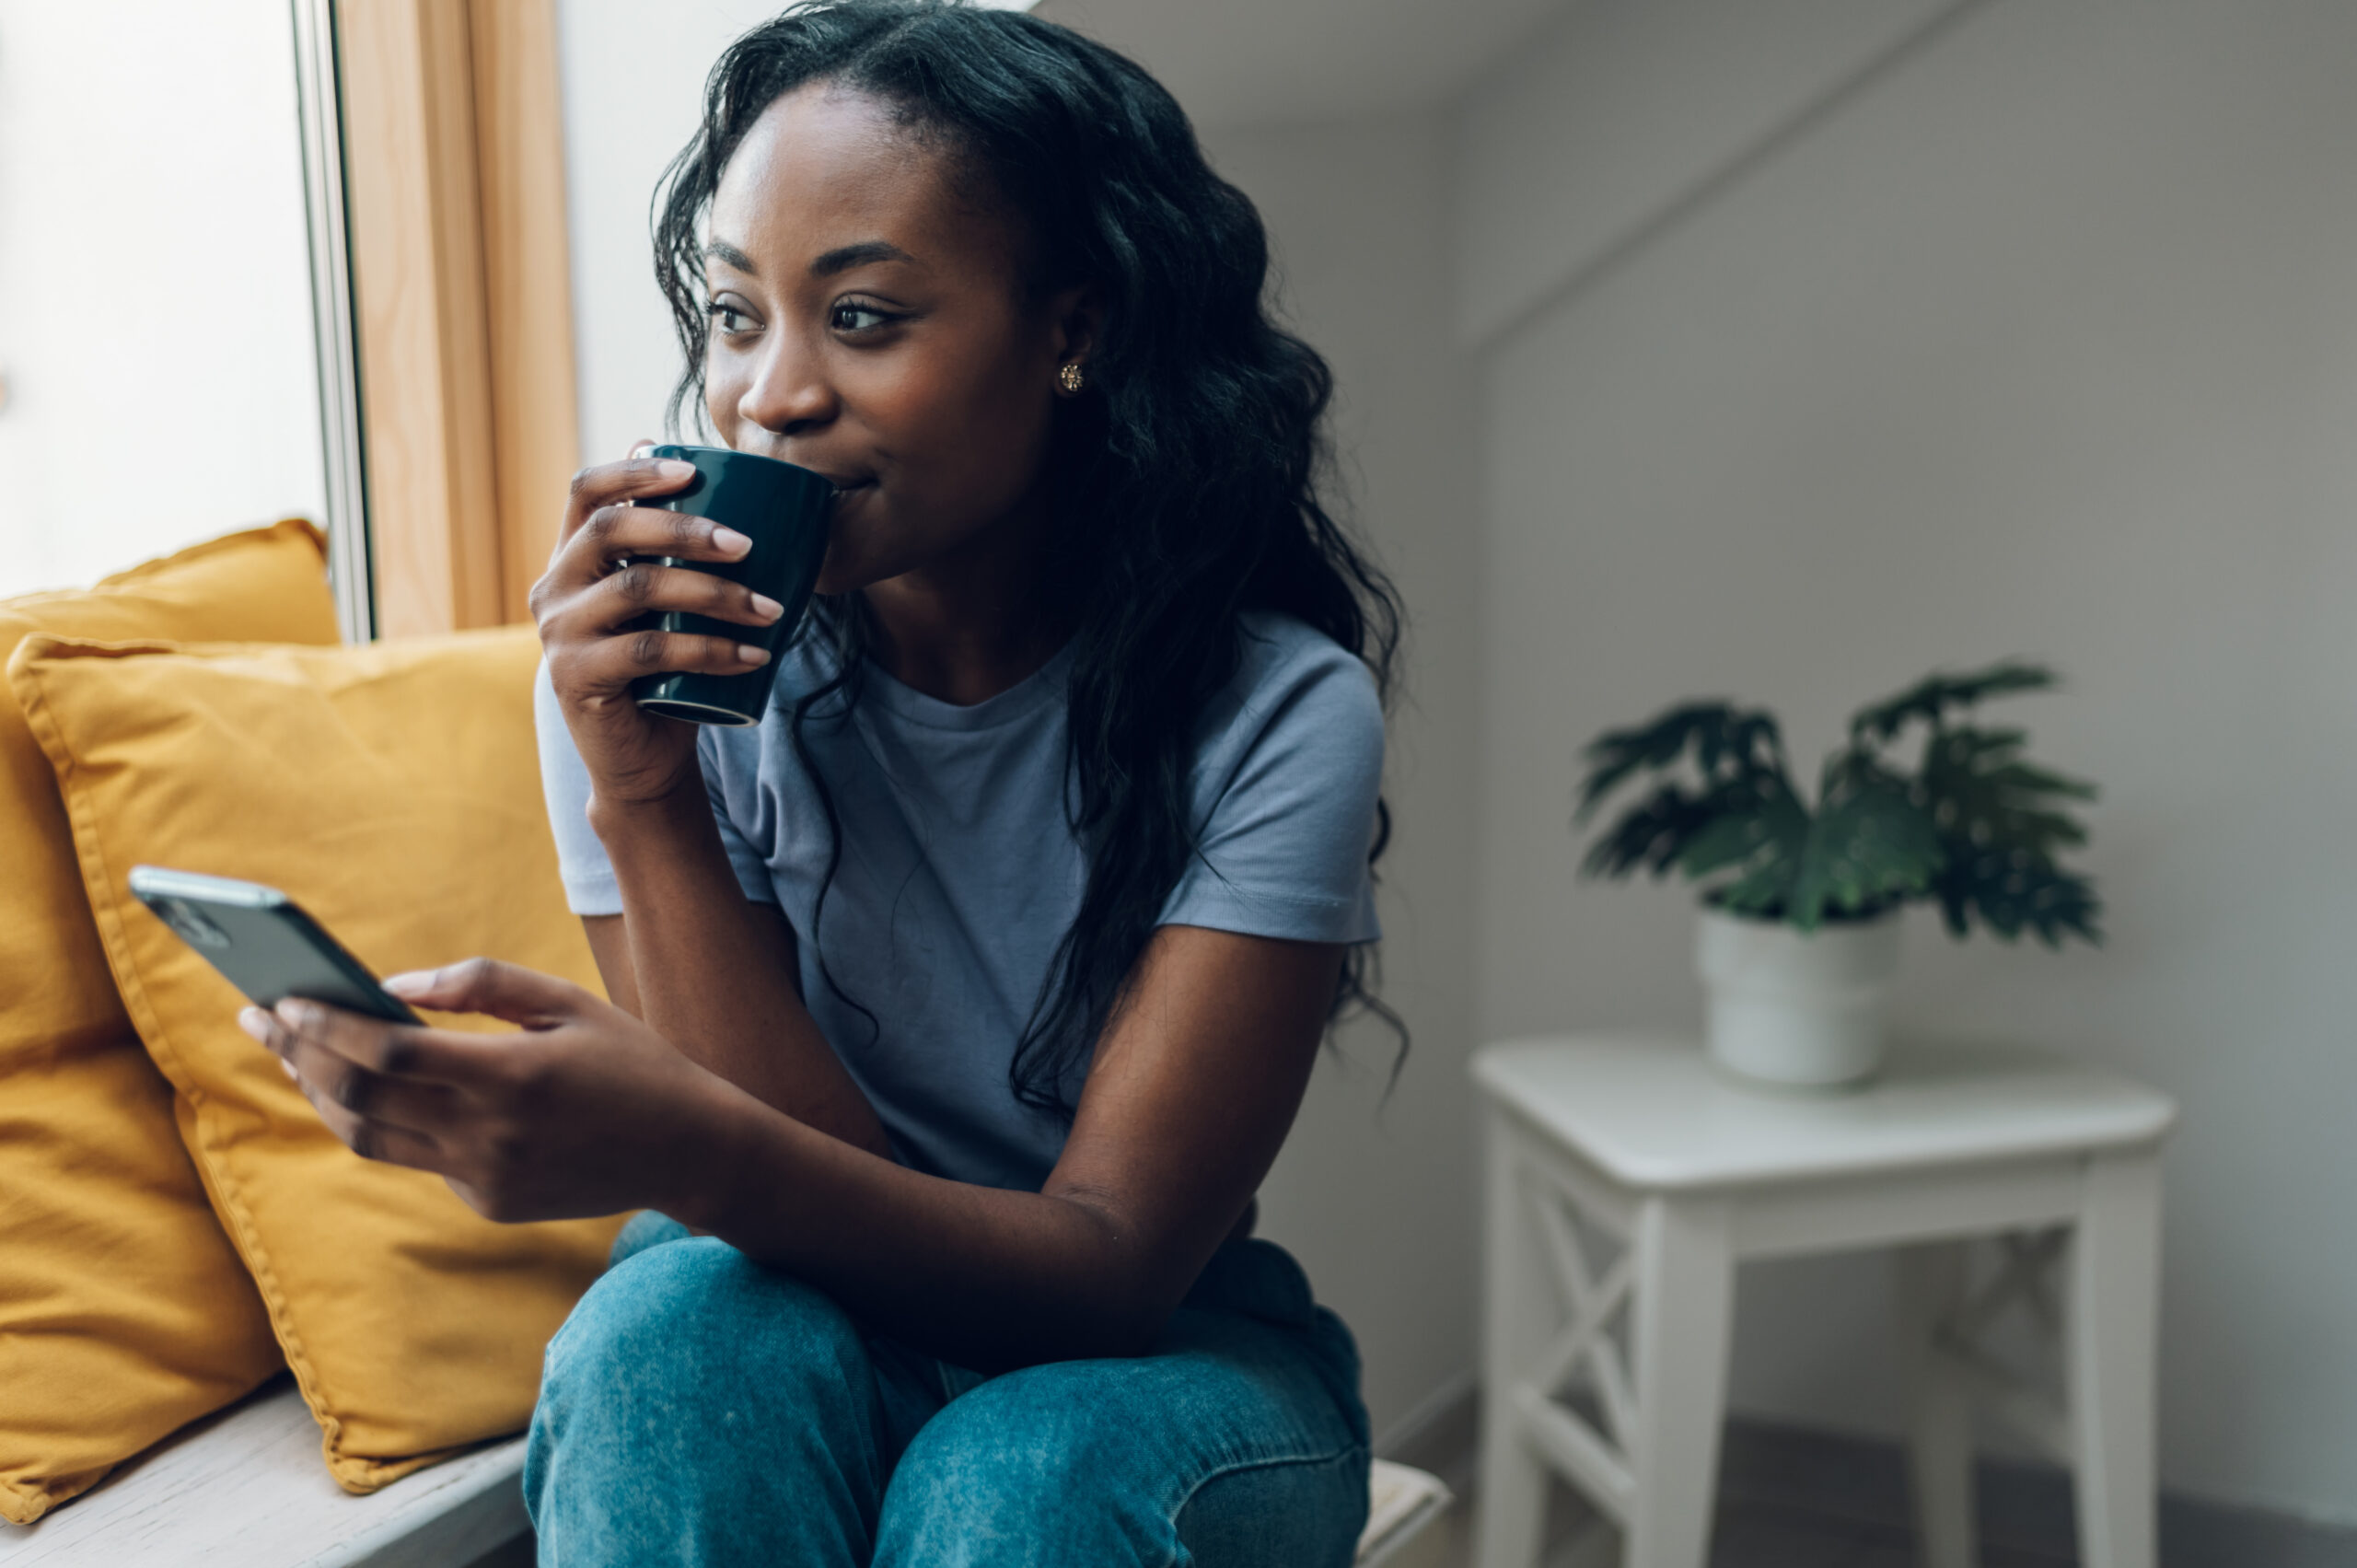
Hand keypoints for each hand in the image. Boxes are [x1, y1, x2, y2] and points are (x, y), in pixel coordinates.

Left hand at [237, 959, 742, 1223]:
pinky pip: (417, 1158)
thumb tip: (392, 989)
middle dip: (299, 1054)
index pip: (389, 1055)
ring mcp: (485, 1178)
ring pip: (370, 1139)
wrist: (687, 1150)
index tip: (285, 998)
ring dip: (322, 1094)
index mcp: (512, 1076)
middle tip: (259, 1018)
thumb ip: (480, 984)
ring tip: (293, 1053)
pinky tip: (370, 1088)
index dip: (327, 1027)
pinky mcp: (487, 1203)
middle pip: (360, 1100)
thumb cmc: (630, 1060)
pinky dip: (386, 1120)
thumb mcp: (566, 1000)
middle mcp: (490, 1136)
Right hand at [529, 446, 785, 805]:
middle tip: (747, 544)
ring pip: (638, 588)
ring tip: (771, 609)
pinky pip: (650, 650)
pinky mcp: (576, 678)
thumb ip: (680, 557)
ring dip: (714, 594)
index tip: (692, 470)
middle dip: (684, 529)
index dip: (634, 472)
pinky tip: (755, 655)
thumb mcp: (672, 609)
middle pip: (610, 531)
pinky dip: (711, 650)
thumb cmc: (667, 674)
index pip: (585, 492)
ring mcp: (559, 634)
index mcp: (572, 559)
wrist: (643, 760)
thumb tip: (729, 485)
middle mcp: (554, 589)